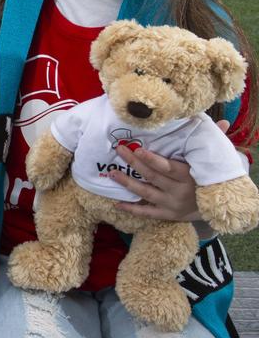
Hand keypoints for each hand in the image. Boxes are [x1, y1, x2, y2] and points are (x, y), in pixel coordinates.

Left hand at [111, 119, 230, 221]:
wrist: (218, 208)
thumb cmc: (209, 178)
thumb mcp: (210, 161)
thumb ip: (211, 143)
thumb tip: (224, 122)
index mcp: (188, 176)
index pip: (167, 167)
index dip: (152, 159)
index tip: (138, 149)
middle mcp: (179, 191)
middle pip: (153, 176)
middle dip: (134, 163)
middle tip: (119, 150)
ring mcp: (172, 204)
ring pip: (146, 193)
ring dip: (128, 183)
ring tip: (112, 173)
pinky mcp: (168, 215)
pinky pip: (148, 213)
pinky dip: (133, 209)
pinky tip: (117, 203)